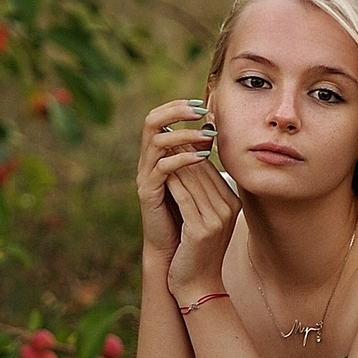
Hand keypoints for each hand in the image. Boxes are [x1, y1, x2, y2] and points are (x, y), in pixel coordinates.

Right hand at [136, 98, 216, 259]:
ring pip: (157, 141)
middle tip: (201, 110)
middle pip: (151, 121)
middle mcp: (147, 162)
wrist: (176, 251)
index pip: (160, 118)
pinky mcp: (148, 193)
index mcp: (156, 155)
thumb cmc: (189, 215)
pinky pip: (162, 168)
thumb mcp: (197, 180)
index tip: (204, 106)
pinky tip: (202, 158)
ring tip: (207, 135)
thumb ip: (199, 156)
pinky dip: (183, 159)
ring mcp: (145, 177)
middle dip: (176, 111)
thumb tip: (211, 129)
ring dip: (184, 134)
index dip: (178, 107)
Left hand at [164, 144, 240, 298]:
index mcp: (233, 202)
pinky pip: (183, 197)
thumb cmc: (197, 248)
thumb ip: (203, 191)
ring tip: (159, 150)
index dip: (190, 152)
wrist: (197, 283)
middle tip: (164, 136)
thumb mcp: (206, 216)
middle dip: (181, 153)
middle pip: (201, 171)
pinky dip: (171, 182)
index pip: (210, 169)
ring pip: (192, 180)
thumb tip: (191, 158)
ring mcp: (217, 219)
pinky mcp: (201, 229)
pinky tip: (159, 174)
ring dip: (174, 163)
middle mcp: (229, 208)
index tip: (174, 137)